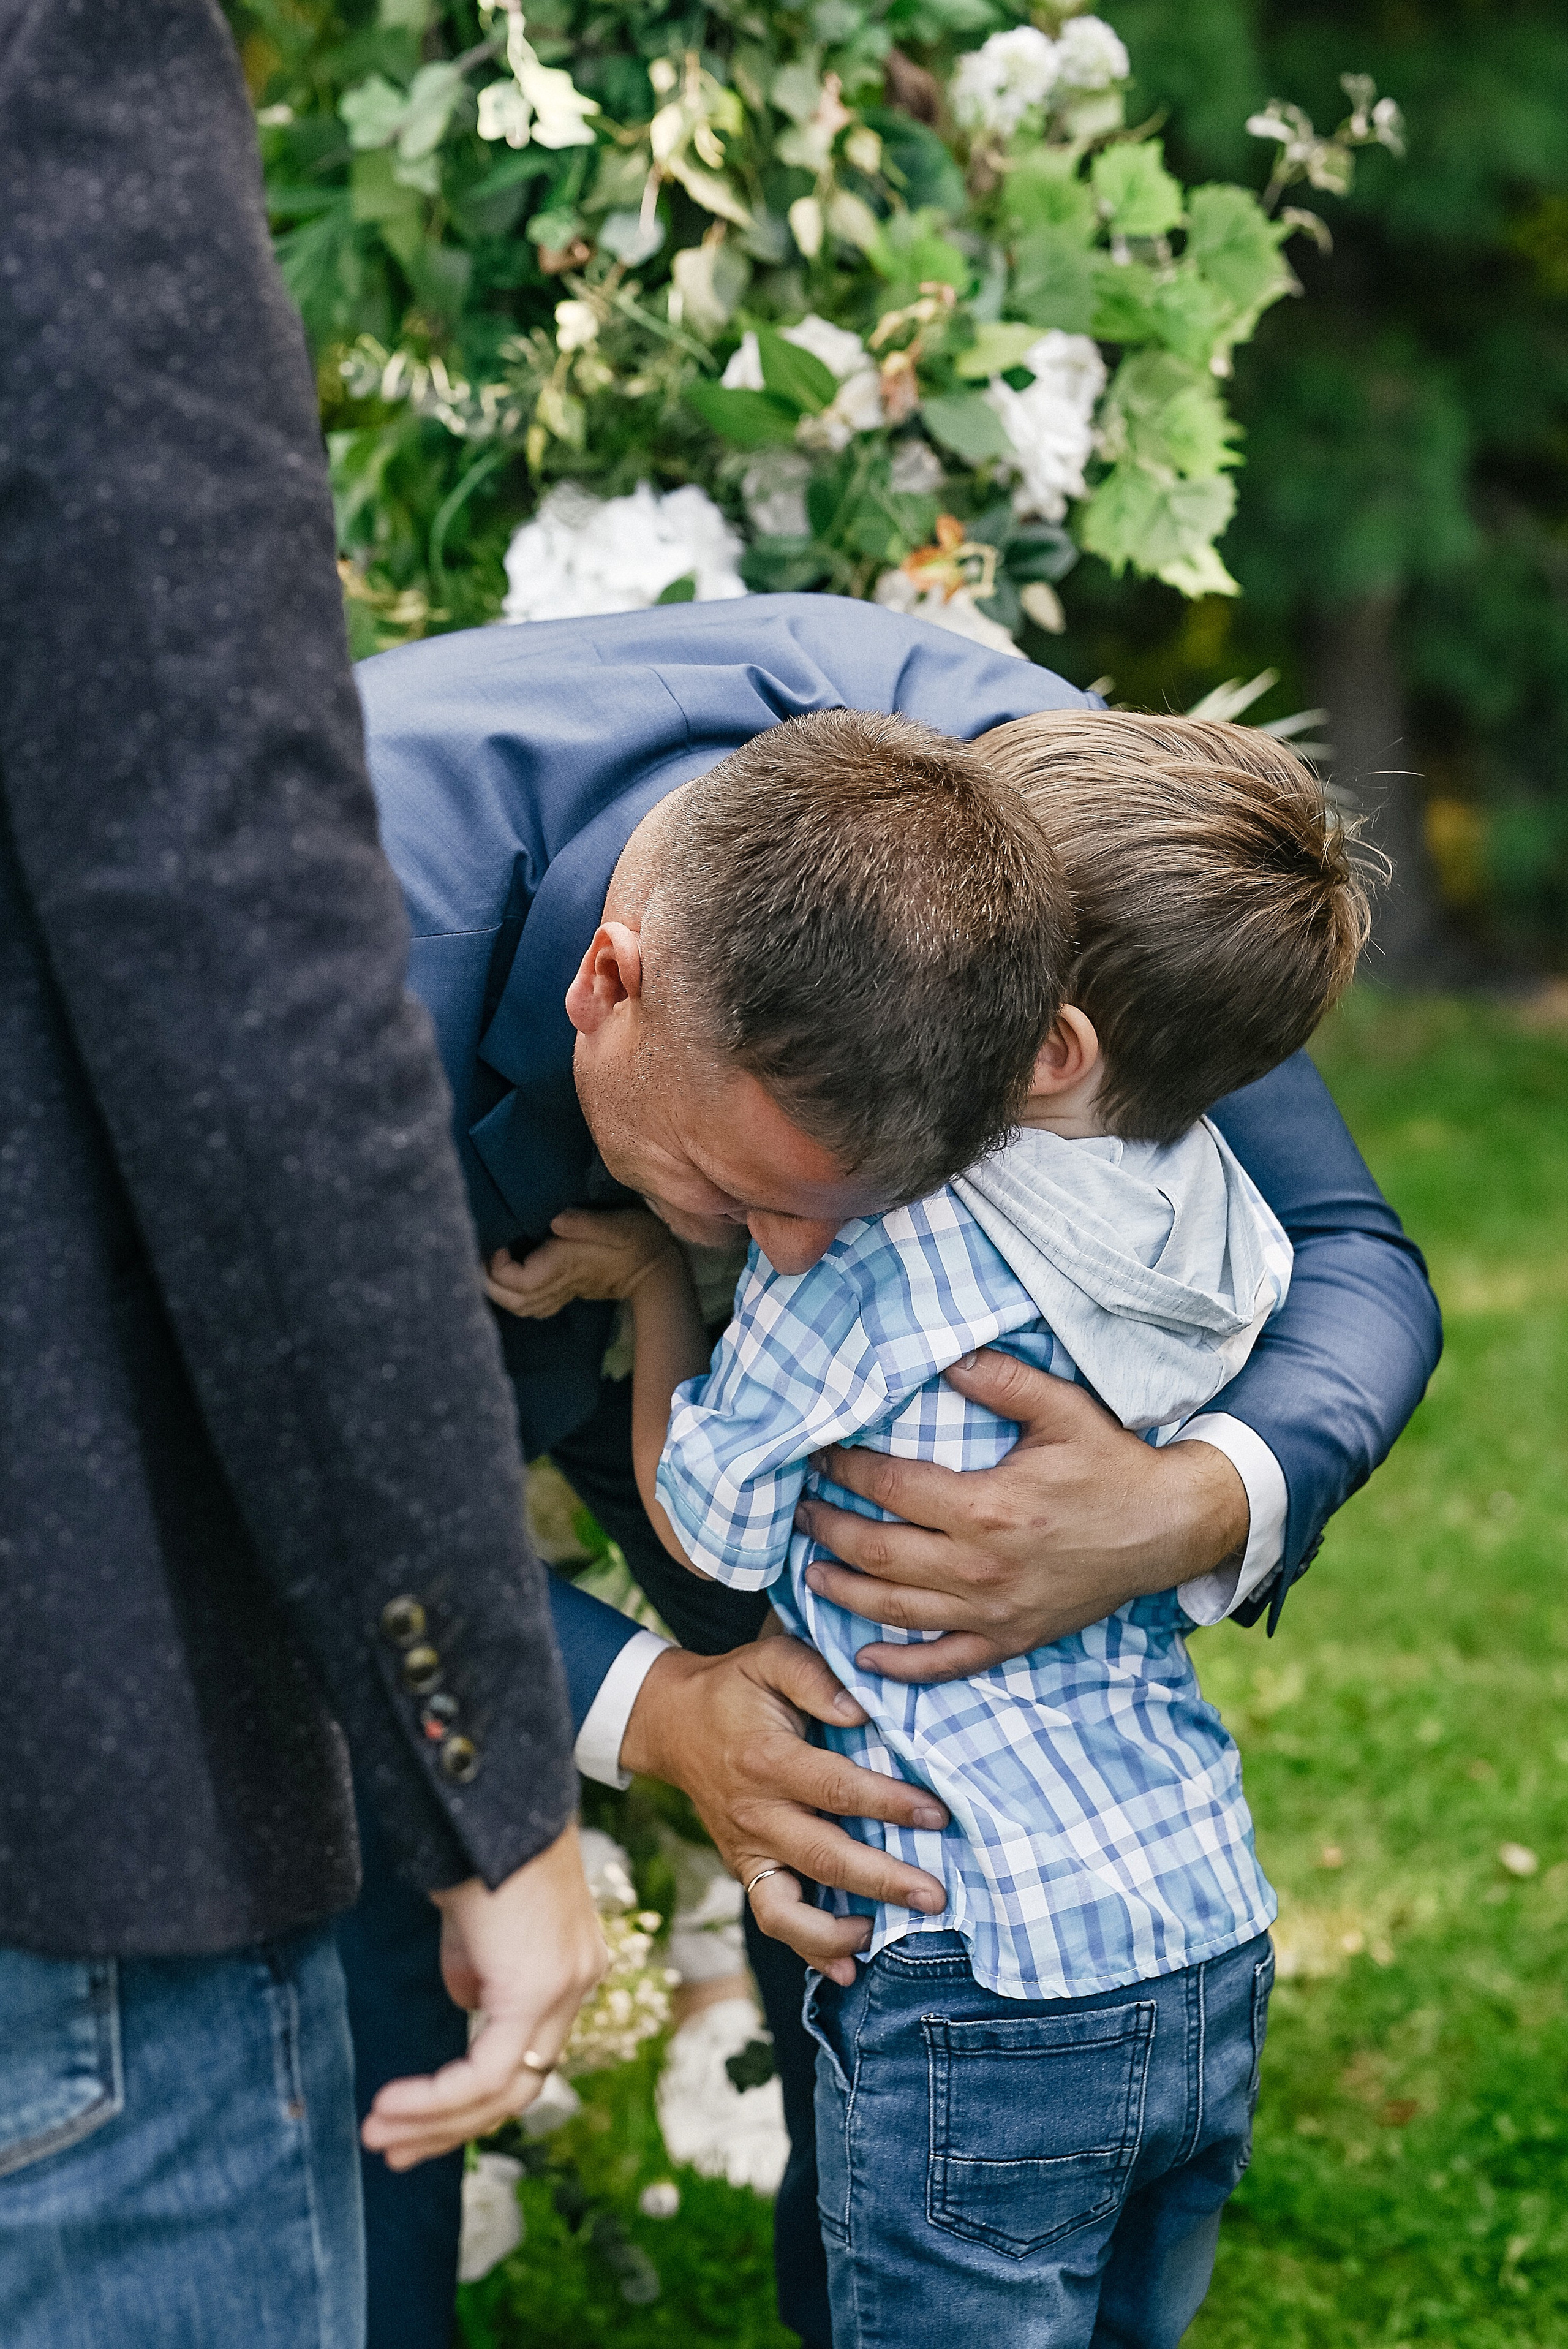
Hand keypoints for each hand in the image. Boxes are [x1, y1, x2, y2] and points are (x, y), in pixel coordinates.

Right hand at [360, 1822, 606, 2169]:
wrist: (485, 1801)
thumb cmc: (475, 1846)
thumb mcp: (477, 1923)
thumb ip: (478, 1968)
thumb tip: (467, 2004)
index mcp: (571, 1965)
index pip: (528, 2056)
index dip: (473, 2100)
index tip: (416, 2121)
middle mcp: (581, 1981)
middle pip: (520, 2086)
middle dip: (451, 2127)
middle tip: (393, 2148)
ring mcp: (568, 1986)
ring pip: (506, 2090)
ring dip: (435, 2120)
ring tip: (380, 2133)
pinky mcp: (539, 1988)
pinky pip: (488, 2071)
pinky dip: (439, 2097)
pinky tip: (394, 2104)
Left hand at [485, 1209, 675, 1319]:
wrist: (657, 1267)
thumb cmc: (637, 1239)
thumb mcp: (617, 1225)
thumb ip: (586, 1223)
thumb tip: (556, 1220)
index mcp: (564, 1267)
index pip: (519, 1282)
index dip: (499, 1268)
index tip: (497, 1243)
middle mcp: (558, 1284)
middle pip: (512, 1300)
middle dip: (488, 1283)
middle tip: (477, 1257)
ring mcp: (562, 1291)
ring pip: (519, 1305)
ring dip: (499, 1290)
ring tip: (487, 1265)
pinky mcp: (566, 1290)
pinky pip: (532, 1303)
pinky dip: (515, 1294)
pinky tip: (510, 1276)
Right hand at [621, 1638, 950, 1987]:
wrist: (673, 1723)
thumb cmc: (736, 1688)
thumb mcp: (771, 1658)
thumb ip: (815, 1677)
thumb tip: (860, 1709)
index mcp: (768, 1759)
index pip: (837, 1789)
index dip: (889, 1804)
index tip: (937, 1813)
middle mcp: (756, 1812)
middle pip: (824, 1857)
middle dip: (884, 1881)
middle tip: (936, 1896)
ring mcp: (747, 1848)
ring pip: (789, 1908)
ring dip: (840, 1931)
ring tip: (886, 1936)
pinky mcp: (745, 1868)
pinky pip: (773, 1917)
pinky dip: (810, 1947)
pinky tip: (848, 1965)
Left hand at [796, 1349, 1248, 1683]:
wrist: (1170, 1527)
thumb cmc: (1113, 1464)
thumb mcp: (1064, 1409)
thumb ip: (1002, 1380)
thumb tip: (947, 1359)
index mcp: (987, 1507)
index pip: (891, 1488)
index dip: (846, 1470)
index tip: (819, 1454)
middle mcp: (982, 1567)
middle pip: (879, 1553)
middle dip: (829, 1529)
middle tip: (799, 1511)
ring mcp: (995, 1611)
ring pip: (898, 1610)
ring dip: (845, 1594)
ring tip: (810, 1571)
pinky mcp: (1013, 1638)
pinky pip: (946, 1661)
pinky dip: (902, 1665)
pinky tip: (867, 1658)